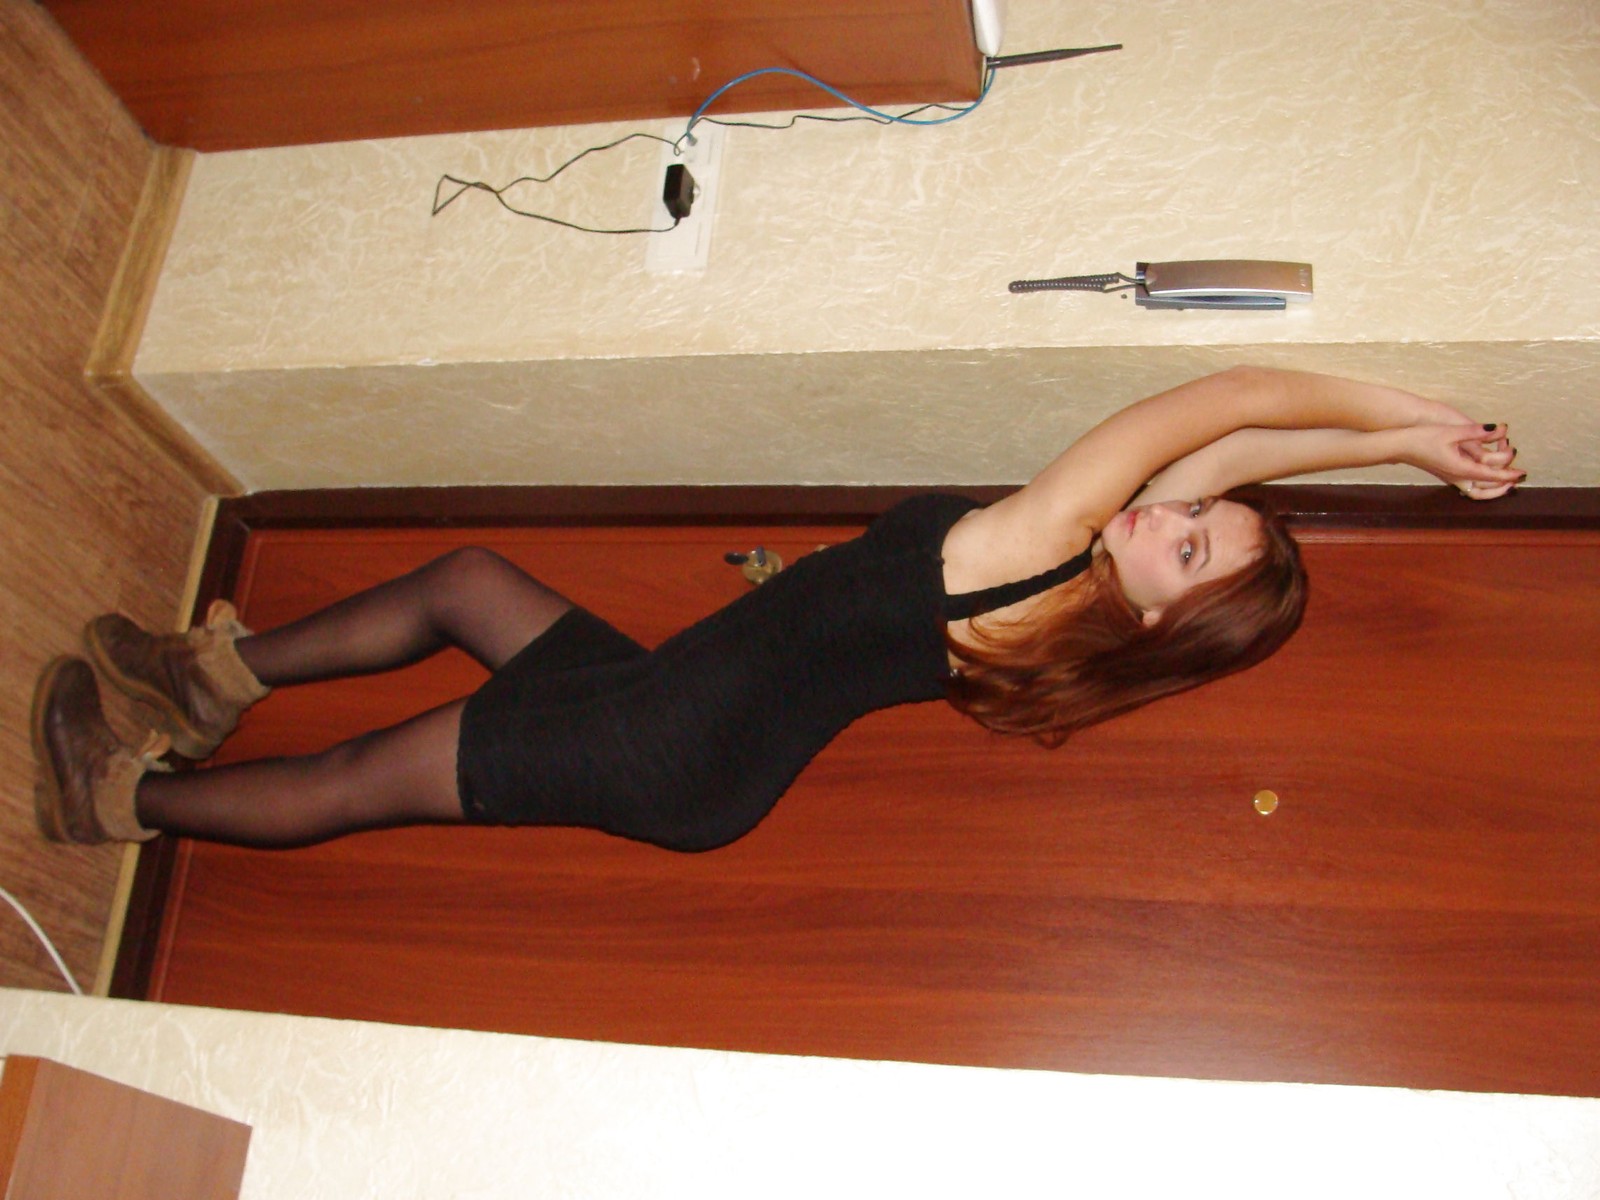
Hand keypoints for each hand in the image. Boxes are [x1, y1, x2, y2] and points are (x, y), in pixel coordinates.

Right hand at [1404, 423, 1523, 498]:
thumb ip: (1476, 432)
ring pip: (1477, 492)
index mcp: (1461, 469)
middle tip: (1517, 476)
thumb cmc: (1423, 438)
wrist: (1400, 445)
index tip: (1522, 473)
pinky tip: (1484, 475)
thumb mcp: (1452, 432)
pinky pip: (1469, 486)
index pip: (1491, 476)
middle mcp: (1457, 477)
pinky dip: (1482, 485)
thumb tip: (1496, 429)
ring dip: (1493, 488)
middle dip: (1503, 485)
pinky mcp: (1447, 473)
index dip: (1509, 474)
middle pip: (1485, 490)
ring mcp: (1451, 477)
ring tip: (1505, 479)